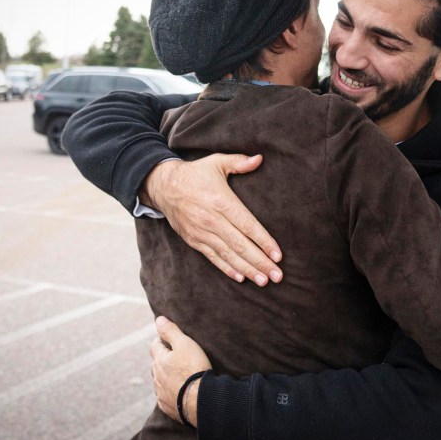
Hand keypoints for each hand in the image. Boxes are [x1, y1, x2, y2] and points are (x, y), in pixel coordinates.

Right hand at [139, 154, 282, 285]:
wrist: (162, 185)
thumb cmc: (195, 173)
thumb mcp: (216, 162)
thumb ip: (239, 162)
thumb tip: (260, 159)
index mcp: (221, 202)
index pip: (247, 225)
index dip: (264, 242)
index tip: (278, 255)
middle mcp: (212, 220)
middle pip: (241, 245)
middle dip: (261, 262)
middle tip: (278, 276)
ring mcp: (202, 232)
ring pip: (228, 255)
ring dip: (247, 270)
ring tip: (264, 281)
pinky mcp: (194, 240)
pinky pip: (213, 257)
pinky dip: (227, 268)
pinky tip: (241, 277)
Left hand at [150, 316, 212, 427]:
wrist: (200, 399)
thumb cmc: (193, 369)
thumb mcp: (185, 344)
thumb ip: (171, 331)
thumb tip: (158, 319)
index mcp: (160, 360)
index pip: (155, 346)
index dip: (161, 340)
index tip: (168, 340)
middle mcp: (157, 377)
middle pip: (156, 364)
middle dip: (162, 359)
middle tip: (175, 357)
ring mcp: (161, 393)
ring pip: (160, 381)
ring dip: (166, 377)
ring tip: (179, 375)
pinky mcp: (167, 406)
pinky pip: (165, 397)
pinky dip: (170, 392)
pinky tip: (179, 392)